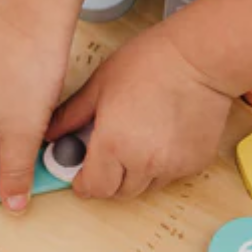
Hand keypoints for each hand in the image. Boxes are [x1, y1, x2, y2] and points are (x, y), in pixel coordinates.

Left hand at [46, 26, 232, 199]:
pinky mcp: (195, 162)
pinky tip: (163, 136)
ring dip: (136, 173)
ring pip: (146, 186)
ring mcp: (173, 165)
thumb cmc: (151, 62)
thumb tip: (51, 133)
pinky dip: (163, 164)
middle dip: (109, 179)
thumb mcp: (101, 84)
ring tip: (138, 140)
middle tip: (109, 154)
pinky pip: (171, 175)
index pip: (93, 188)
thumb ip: (72, 115)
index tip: (83, 174)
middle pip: (120, 193)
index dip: (84, 184)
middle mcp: (144, 163)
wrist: (200, 58)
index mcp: (113, 145)